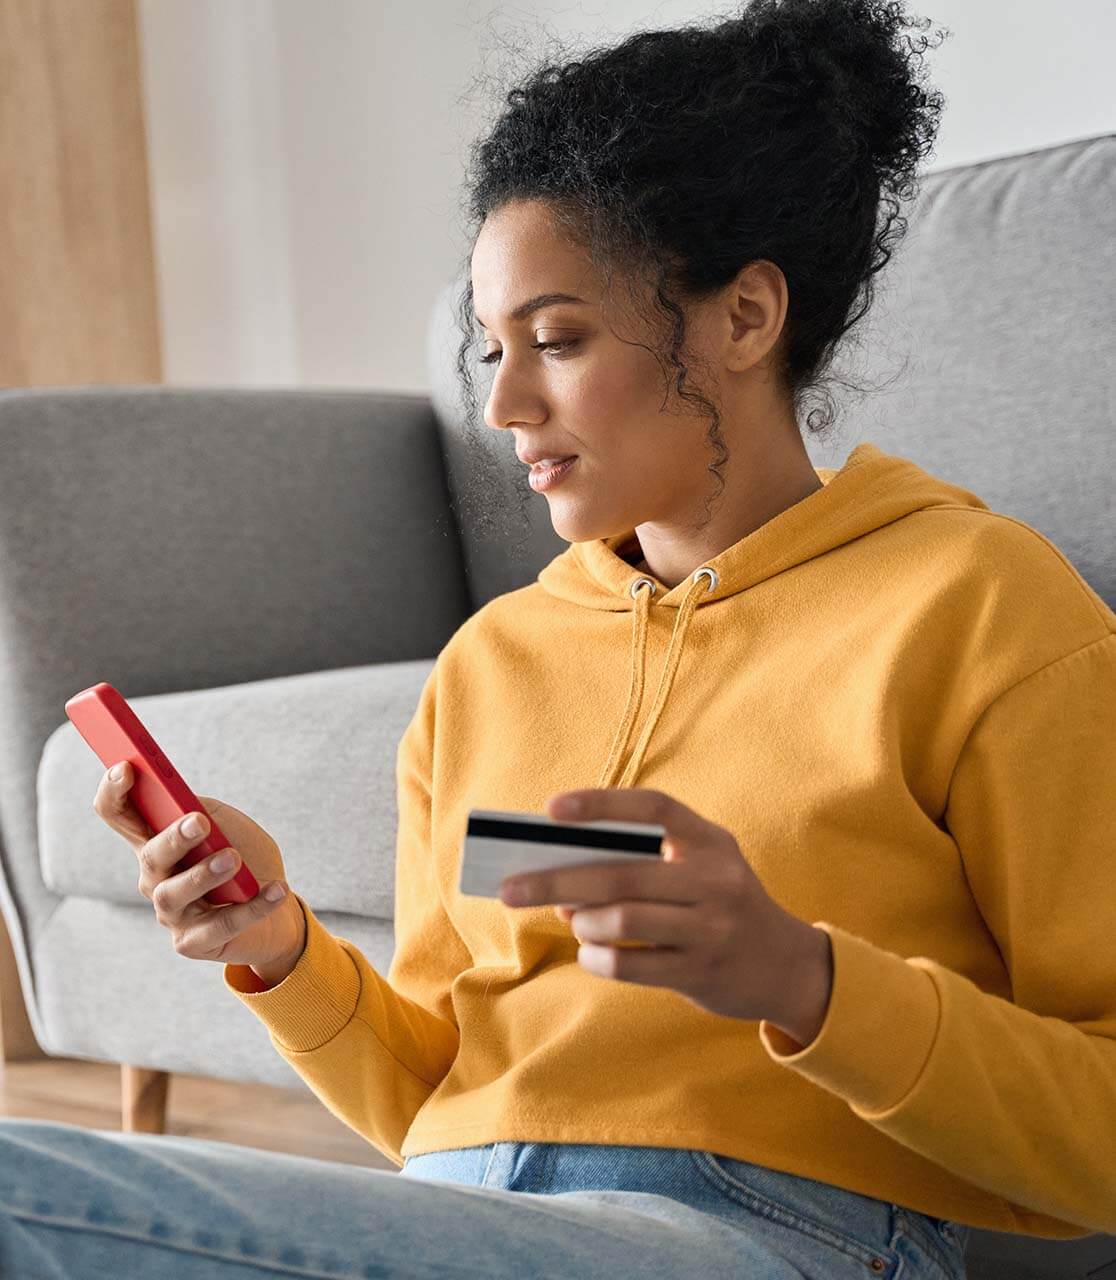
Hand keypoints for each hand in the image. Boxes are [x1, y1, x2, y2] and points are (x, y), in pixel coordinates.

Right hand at [93, 760, 305, 970]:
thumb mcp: (229, 825)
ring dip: (204, 874)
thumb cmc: (246, 857)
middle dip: (173, 839)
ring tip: (234, 859)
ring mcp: (171, 913)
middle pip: (151, 856)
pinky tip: (276, 889)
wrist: (276, 903)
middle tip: (199, 822)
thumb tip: (190, 807)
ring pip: (174, 894)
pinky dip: (253, 906)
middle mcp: (155, 877)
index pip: (118, 814)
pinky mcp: (193, 943)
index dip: (114, 792)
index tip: (127, 768)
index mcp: (157, 840)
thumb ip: (206, 812)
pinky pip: (220, 925)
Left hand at [499, 787, 826, 1025]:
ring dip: (583, 921)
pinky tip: (591, 953)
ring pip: (624, 920)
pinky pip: (631, 965)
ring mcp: (712, 928)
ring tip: (573, 920)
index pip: (654, 807)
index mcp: (711, 841)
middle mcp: (716, 879)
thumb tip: (562, 874)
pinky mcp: (702, 972)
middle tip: (510, 888)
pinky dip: (598, 958)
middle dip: (556, 879)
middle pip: (622, 873)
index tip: (551, 810)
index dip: (602, 803)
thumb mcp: (699, 869)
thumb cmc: (720, 905)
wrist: (786, 966)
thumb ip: (641, 863)